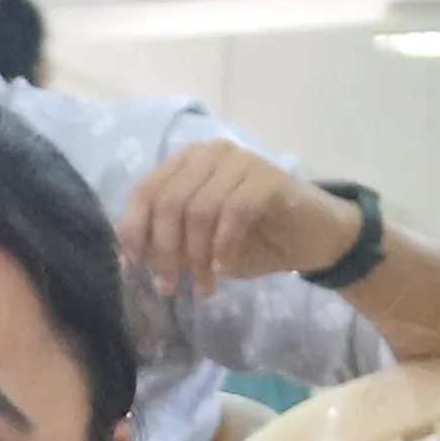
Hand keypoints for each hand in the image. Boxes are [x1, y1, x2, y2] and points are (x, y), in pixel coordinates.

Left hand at [117, 138, 357, 304]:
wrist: (312, 237)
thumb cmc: (253, 240)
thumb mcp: (200, 244)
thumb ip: (167, 240)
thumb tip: (127, 252)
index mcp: (187, 163)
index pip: (145, 190)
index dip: (134, 230)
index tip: (134, 268)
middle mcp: (209, 153)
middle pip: (168, 202)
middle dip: (163, 251)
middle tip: (168, 287)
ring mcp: (239, 160)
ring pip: (199, 209)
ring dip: (196, 257)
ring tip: (203, 287)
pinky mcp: (267, 176)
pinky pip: (233, 213)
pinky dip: (223, 246)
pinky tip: (223, 269)